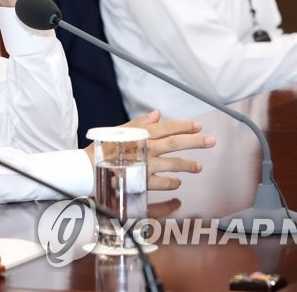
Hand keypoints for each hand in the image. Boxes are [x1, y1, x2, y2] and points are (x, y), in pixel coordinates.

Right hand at [85, 110, 215, 190]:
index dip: (184, 126)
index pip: (167, 127)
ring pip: (174, 164)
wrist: (85, 171)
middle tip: (211, 141)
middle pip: (176, 144)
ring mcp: (145, 166)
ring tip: (198, 167)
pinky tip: (178, 182)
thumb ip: (139, 123)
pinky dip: (173, 182)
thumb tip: (157, 113)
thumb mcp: (117, 131)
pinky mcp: (143, 182)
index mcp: (139, 134)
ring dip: (188, 165)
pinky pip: (164, 183)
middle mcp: (145, 148)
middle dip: (196, 142)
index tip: (198, 126)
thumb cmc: (100, 150)